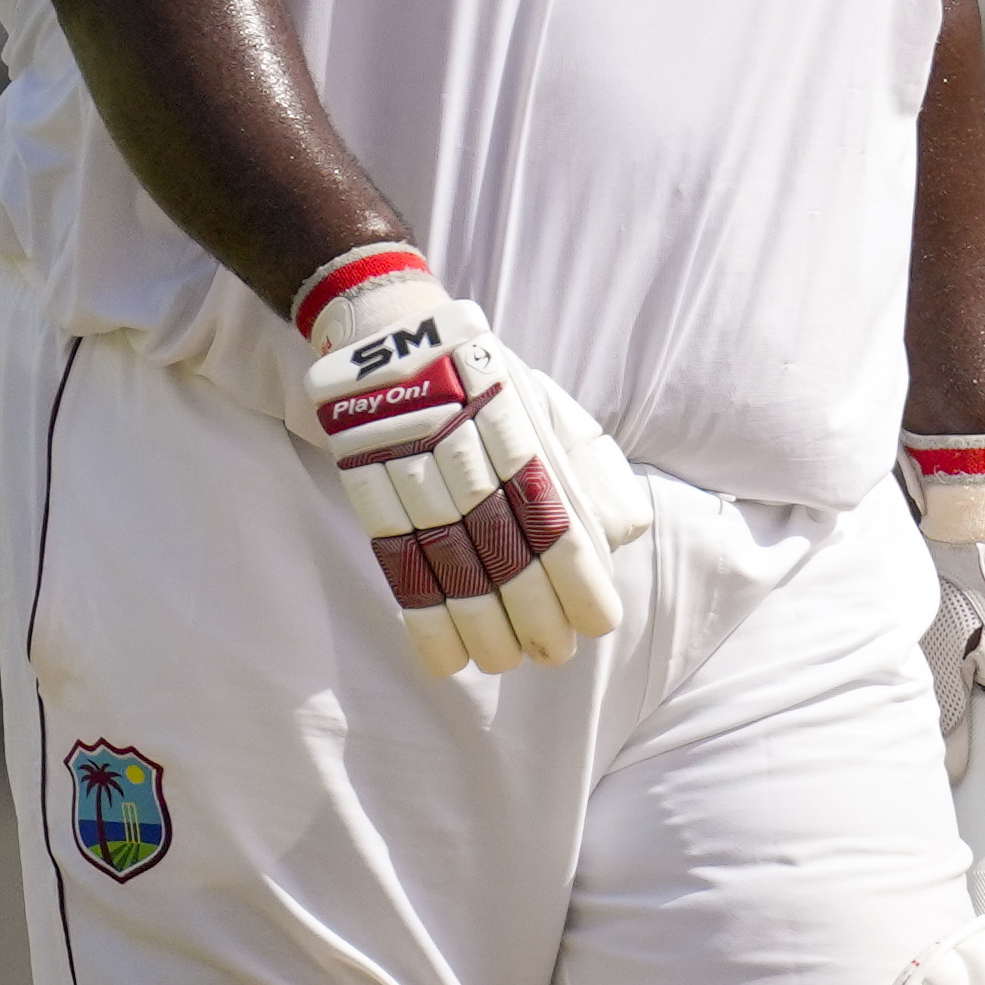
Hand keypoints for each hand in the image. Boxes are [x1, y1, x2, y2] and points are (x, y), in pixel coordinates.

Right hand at [293, 246, 641, 680]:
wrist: (386, 322)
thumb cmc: (484, 376)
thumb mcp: (546, 401)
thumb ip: (586, 466)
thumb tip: (625, 534)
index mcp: (513, 412)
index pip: (549, 505)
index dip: (574, 571)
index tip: (598, 622)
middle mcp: (457, 431)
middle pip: (497, 536)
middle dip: (531, 606)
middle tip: (556, 656)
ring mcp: (402, 451)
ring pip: (444, 550)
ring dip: (477, 619)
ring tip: (505, 662)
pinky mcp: (360, 470)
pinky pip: (391, 551)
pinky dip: (419, 610)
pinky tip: (442, 656)